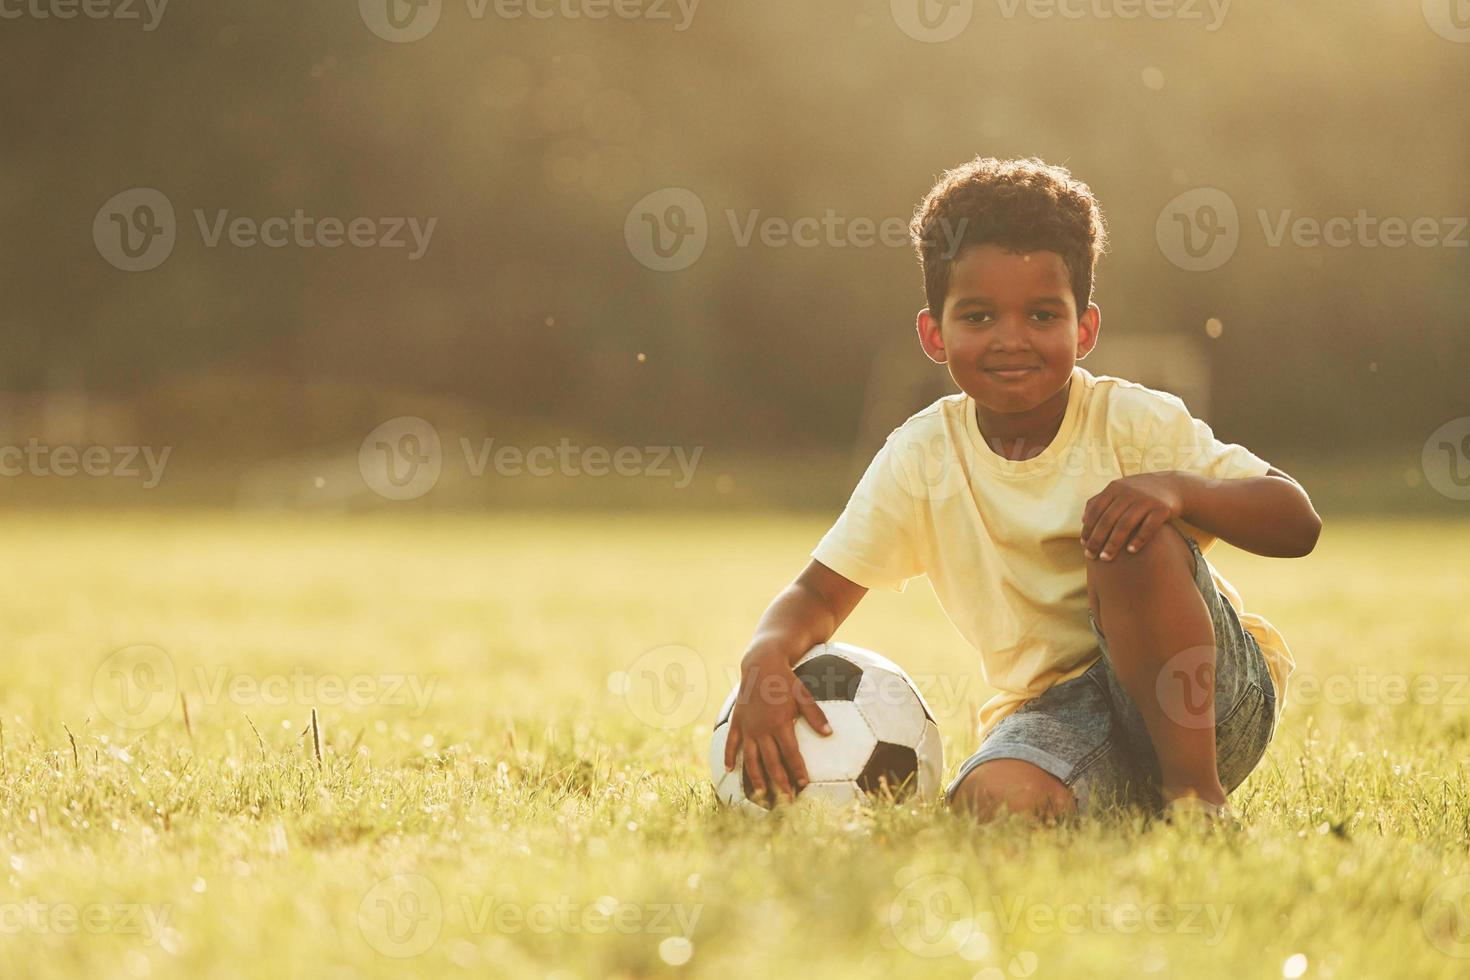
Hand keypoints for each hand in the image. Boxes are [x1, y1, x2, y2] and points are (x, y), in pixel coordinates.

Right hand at [722, 648, 831, 803]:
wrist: (761, 663)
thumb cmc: (786, 679)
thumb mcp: (804, 694)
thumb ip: (815, 715)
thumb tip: (830, 733)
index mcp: (780, 723)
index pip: (791, 754)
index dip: (797, 771)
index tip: (803, 785)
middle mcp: (762, 729)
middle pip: (771, 762)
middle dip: (779, 782)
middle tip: (786, 800)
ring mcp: (748, 727)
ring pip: (750, 758)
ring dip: (755, 777)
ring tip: (760, 794)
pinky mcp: (737, 721)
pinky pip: (731, 743)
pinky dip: (729, 756)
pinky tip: (729, 770)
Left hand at [1080, 472, 1185, 560]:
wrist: (1173, 486)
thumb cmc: (1139, 494)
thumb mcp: (1120, 490)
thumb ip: (1100, 501)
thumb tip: (1083, 520)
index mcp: (1115, 488)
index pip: (1096, 510)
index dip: (1088, 528)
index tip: (1083, 544)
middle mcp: (1129, 492)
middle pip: (1108, 519)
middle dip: (1097, 539)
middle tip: (1091, 556)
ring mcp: (1146, 500)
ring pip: (1125, 524)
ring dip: (1113, 543)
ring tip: (1106, 558)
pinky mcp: (1162, 508)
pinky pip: (1148, 527)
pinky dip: (1138, 539)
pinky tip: (1130, 551)